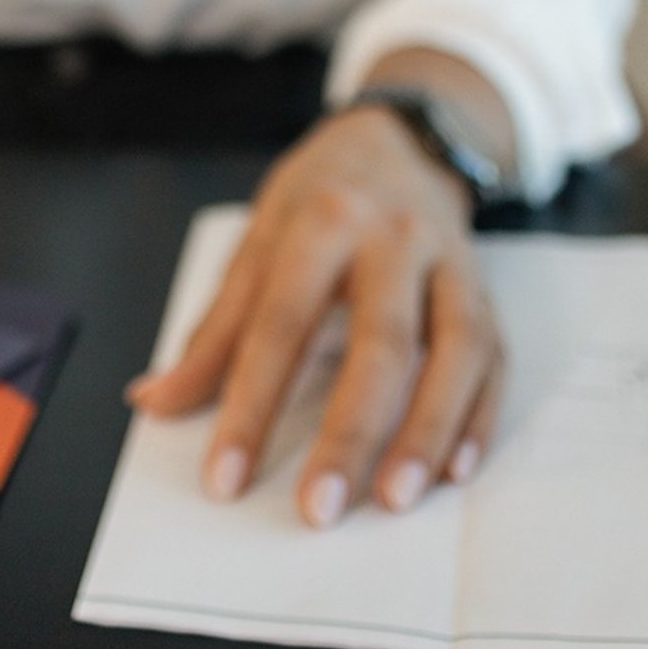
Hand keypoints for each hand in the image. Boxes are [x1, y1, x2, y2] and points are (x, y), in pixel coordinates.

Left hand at [129, 95, 504, 526]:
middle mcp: (394, 239)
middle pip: (378, 343)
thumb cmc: (318, 200)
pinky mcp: (488, 292)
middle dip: (349, 433)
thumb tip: (153, 402)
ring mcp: (450, 264)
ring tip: (396, 500)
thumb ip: (214, 330)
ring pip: (454, 351)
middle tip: (319, 509)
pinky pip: (494, 359)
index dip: (250, 406)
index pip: (280, 325)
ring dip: (428, 432)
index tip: (225, 480)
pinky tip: (455, 472)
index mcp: (321, 222)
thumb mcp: (258, 242)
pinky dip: (479, 418)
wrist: (400, 139)